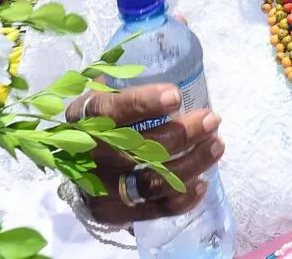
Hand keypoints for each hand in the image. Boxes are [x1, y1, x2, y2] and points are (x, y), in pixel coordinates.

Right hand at [65, 84, 223, 226]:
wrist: (75, 165)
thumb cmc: (101, 121)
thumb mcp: (105, 97)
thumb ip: (129, 89)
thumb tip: (170, 79)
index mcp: (85, 118)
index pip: (112, 111)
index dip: (144, 104)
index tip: (177, 96)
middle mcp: (89, 155)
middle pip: (138, 149)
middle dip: (182, 134)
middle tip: (212, 119)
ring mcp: (100, 188)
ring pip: (150, 182)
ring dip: (190, 164)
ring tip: (216, 146)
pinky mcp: (113, 213)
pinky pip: (153, 209)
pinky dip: (182, 198)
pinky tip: (203, 182)